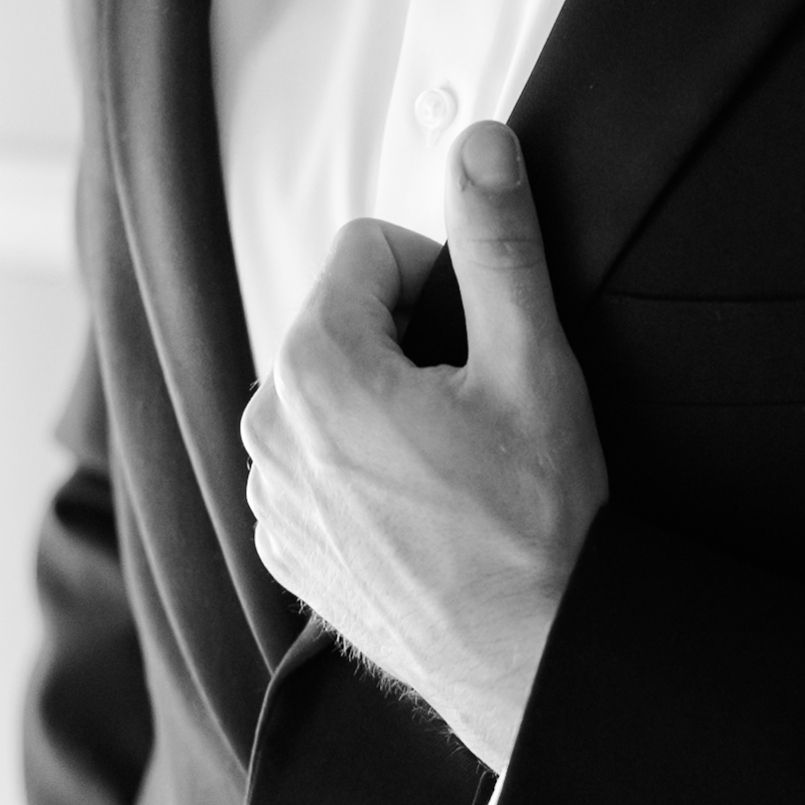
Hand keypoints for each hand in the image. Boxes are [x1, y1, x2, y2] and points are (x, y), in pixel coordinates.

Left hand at [240, 122, 608, 772]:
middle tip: (478, 411)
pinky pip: (319, 469)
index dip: (442, 280)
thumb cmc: (533, 526)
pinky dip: (367, 475)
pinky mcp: (289, 550)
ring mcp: (272, 497)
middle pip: (344, 323)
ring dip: (387, 410)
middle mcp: (271, 431)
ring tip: (456, 468)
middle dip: (409, 346)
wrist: (530, 657)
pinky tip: (428, 512)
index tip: (483, 341)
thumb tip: (480, 147)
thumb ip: (497, 241)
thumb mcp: (532, 362)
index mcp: (317, 368)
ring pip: (330, 397)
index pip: (370, 251)